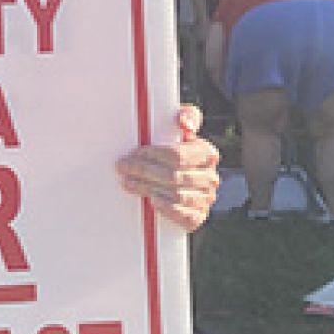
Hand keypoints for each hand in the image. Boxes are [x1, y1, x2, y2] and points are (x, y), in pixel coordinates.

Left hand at [115, 104, 220, 232]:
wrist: (176, 180)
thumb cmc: (173, 150)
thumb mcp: (178, 129)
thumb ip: (186, 116)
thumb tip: (184, 122)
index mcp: (207, 154)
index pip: (178, 155)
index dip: (154, 154)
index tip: (135, 152)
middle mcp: (210, 177)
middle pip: (173, 176)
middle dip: (144, 170)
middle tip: (123, 167)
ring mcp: (206, 199)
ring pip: (175, 195)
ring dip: (147, 188)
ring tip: (128, 182)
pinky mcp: (198, 217)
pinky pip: (183, 215)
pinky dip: (166, 208)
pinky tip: (151, 201)